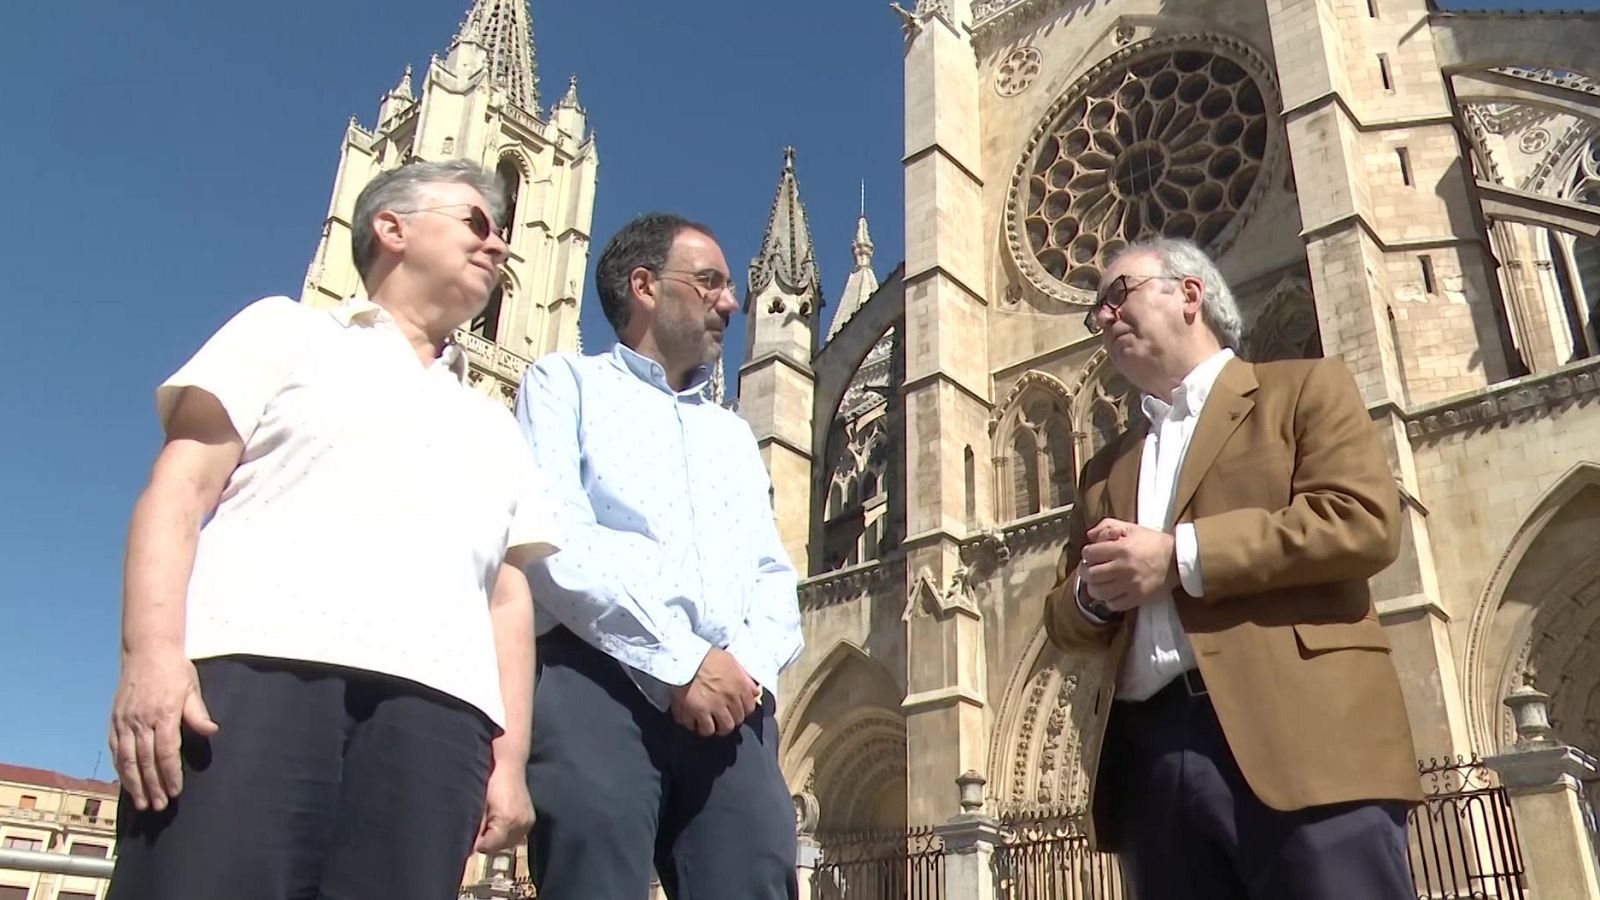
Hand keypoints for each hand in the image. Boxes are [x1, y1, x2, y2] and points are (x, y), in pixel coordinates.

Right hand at [108, 650, 218, 811]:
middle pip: (145, 761)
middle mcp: (141, 720)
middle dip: (152, 786)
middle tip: (159, 806)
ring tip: (142, 802)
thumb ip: (198, 713)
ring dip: (134, 783)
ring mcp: (124, 721)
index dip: (170, 774)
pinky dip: (120, 768)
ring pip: (127, 759)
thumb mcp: (192, 687)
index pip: (166, 752)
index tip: (175, 791)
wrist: (147, 649)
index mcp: (164, 714)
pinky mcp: (114, 719)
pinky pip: (115, 749)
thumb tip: (212, 732)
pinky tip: (126, 781)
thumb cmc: (174, 669)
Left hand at [475, 761, 534, 852]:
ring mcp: (528, 822)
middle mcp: (521, 824)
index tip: (470, 835)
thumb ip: (476, 827)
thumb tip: (470, 846)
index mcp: (508, 821)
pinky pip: (516, 835)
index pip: (489, 846)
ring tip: (488, 825)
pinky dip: (507, 833)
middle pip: (499, 847)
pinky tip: (499, 824)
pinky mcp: (530, 819)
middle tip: (478, 829)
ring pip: (508, 842)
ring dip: (497, 839)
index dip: (477, 843)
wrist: (509, 766)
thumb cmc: (490, 781)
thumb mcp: (478, 805)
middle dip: (487, 842)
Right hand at [668, 648, 760, 737]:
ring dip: (712, 727)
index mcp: (739, 686)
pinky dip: (695, 726)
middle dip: (727, 721)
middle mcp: (730, 699)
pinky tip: (692, 720)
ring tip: (705, 722)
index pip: (749, 709)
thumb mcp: (731, 661)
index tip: (734, 711)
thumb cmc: (706, 656)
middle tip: (719, 718)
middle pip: (734, 722)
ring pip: (719, 729)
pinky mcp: (697, 711)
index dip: (741, 711)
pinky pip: (700, 728)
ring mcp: (714, 707)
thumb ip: (744, 678)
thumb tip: (755, 692)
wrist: (685, 657)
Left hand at [1081, 518, 1177, 612]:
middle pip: (1090, 575)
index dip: (1087, 553)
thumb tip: (1090, 536)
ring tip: (1098, 582)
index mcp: (1121, 548)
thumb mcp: (1131, 528)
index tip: (1091, 554)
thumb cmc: (1152, 542)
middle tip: (1089, 569)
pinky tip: (1112, 592)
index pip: (1090, 553)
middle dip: (1085, 571)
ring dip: (1094, 587)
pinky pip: (1113, 605)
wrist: (1176, 560)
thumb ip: (1107, 526)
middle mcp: (1124, 568)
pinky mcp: (1138, 598)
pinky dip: (1108, 600)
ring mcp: (1131, 585)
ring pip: (1099, 592)